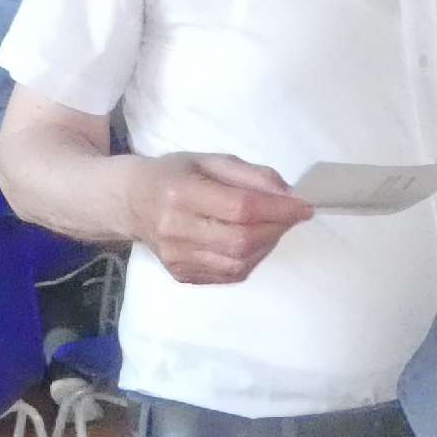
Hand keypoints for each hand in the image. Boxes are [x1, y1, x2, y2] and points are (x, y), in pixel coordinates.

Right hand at [128, 154, 312, 285]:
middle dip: (276, 229)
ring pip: (239, 263)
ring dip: (266, 246)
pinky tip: (252, 242)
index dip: (278, 210)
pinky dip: (250, 259)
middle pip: (241, 240)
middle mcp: (175, 230)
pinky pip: (229, 274)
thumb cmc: (174, 175)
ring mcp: (177, 258)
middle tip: (290, 216)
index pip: (240, 208)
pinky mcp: (181, 275)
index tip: (304, 206)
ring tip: (271, 227)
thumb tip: (287, 194)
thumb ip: (250, 174)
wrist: (132, 202)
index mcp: (180, 193)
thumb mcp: (210, 160)